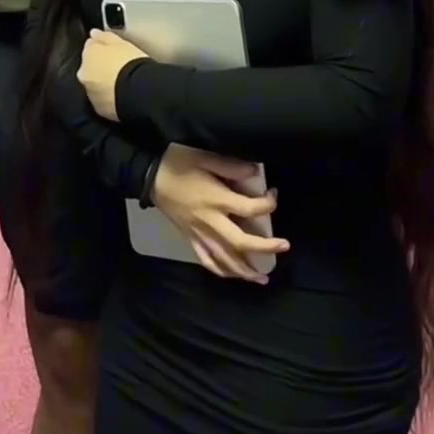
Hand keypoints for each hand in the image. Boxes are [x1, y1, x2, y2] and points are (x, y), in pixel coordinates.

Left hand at [77, 29, 146, 120]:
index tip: (111, 51)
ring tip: (120, 84)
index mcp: (88, 55)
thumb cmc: (130, 62)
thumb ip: (104, 36)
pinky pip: (102, 100)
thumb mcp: (120, 42)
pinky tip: (120, 96)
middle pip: (89, 68)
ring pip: (94, 85)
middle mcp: (84, 74)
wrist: (137, 91)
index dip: (101, 49)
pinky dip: (108, 98)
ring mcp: (90, 93)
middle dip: (99, 68)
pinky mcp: (99, 109)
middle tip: (116, 68)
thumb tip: (93, 33)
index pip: (90, 48)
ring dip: (102, 84)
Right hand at [152, 145, 289, 283]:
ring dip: (245, 270)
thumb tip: (255, 172)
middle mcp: (210, 221)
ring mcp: (199, 233)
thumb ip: (230, 166)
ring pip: (225, 259)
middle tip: (284, 247)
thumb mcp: (204, 156)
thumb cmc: (177, 163)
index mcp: (216, 200)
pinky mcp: (189, 238)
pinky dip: (220, 271)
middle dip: (265, 248)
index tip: (274, 194)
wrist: (148, 176)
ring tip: (262, 277)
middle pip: (241, 242)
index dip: (268, 204)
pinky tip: (232, 275)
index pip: (250, 209)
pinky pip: (206, 260)